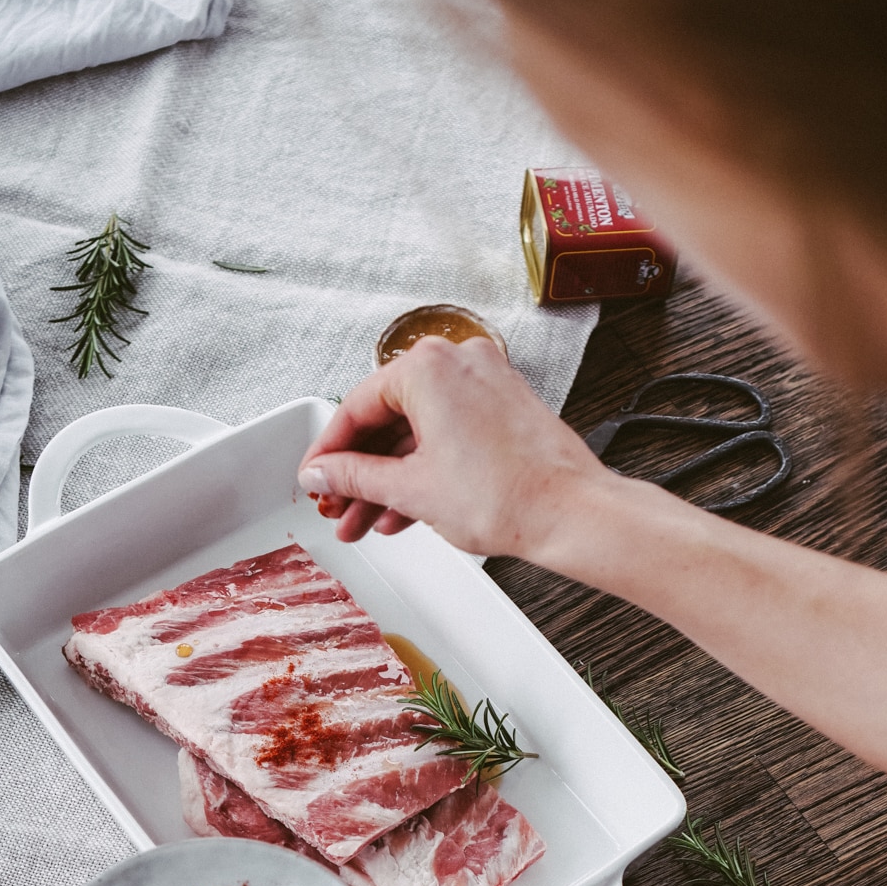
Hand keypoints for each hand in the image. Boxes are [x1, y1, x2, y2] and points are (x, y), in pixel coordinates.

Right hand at [299, 334, 607, 558]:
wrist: (571, 514)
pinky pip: (450, 436)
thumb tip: (323, 473)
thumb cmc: (508, 495)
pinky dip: (426, 471)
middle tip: (339, 506)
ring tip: (366, 521)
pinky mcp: (505, 411)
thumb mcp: (410, 489)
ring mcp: (486, 386)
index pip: (357, 406)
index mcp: (429, 367)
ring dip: (391, 480)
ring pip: (419, 433)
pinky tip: (404, 511)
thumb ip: (355, 477)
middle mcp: (459, 363)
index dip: (329, 451)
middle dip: (361, 474)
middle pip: (389, 420)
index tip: (315, 476)